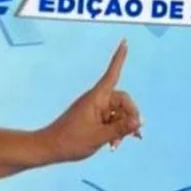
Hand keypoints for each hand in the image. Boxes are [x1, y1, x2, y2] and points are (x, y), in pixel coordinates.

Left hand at [44, 39, 142, 162]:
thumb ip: (121, 128)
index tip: (125, 42)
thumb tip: (139, 120)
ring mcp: (95, 109)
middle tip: (133, 136)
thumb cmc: (71, 141)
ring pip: (119, 113)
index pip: (112, 74)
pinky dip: (115, 130)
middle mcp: (96, 100)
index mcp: (96, 98)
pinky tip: (114, 144)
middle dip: (130, 117)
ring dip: (122, 128)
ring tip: (116, 145)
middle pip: (123, 100)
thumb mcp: (99, 136)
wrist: (50, 147)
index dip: (119, 59)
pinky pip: (111, 119)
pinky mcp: (94, 118)